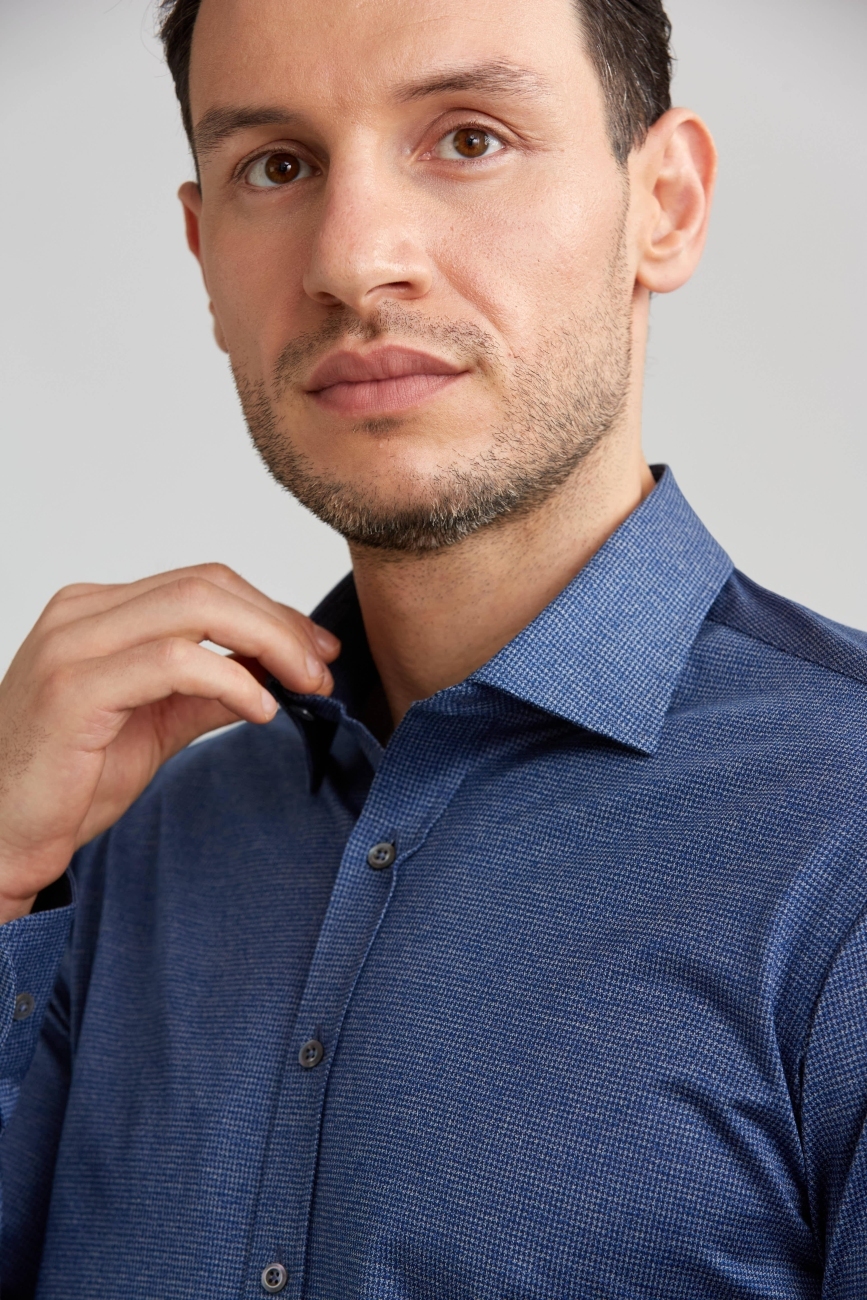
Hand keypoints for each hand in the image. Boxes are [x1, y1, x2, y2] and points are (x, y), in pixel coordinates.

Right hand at [0, 564, 339, 922]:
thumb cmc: (66, 783)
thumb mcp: (156, 724)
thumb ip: (208, 691)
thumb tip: (273, 671)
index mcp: (98, 611)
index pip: (204, 584)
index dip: (272, 612)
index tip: (319, 649)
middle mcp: (81, 613)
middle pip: (208, 584)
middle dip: (280, 623)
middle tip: (322, 667)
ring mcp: (73, 644)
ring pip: (196, 607)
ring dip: (268, 643)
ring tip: (304, 685)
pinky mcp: (74, 688)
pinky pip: (175, 661)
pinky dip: (231, 679)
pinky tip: (260, 710)